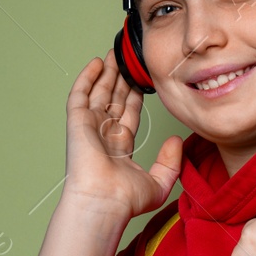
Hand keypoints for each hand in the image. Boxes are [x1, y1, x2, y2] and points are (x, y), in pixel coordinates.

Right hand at [63, 49, 184, 217]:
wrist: (105, 201)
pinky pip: (80, 94)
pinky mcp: (77, 122)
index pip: (129, 113)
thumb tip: (177, 141)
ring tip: (115, 54)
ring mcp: (89, 127)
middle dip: (120, 79)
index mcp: (120, 146)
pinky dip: (87, 78)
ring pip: (98, 93)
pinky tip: (97, 63)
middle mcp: (104, 135)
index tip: (143, 79)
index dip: (135, 95)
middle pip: (113, 99)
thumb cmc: (125, 200)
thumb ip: (170, 162)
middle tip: (129, 60)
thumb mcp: (159, 182)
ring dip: (106, 73)